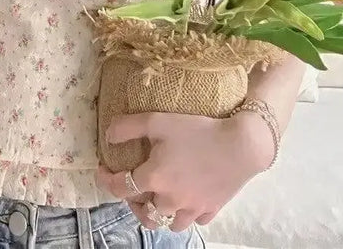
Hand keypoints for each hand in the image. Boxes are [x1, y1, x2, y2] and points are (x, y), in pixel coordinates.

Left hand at [96, 111, 271, 232]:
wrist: (241, 144)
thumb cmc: (198, 130)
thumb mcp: (158, 120)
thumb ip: (129, 127)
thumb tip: (108, 135)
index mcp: (154, 178)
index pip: (120, 188)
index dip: (105, 180)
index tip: (101, 170)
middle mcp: (170, 199)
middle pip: (143, 212)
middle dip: (131, 202)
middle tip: (131, 185)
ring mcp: (192, 208)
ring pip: (168, 223)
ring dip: (158, 212)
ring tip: (157, 197)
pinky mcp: (211, 209)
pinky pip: (194, 220)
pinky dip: (186, 213)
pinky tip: (186, 197)